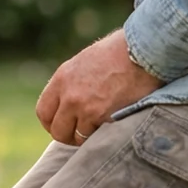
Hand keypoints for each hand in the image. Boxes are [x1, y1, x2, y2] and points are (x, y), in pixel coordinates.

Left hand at [36, 29, 163, 144]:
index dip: (52, 123)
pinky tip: (112, 126)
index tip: (62, 126)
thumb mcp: (86, 62)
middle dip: (68, 136)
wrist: (144, 50)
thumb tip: (69, 102)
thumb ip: (73, 83)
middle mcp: (70, 96)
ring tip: (100, 130)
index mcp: (62, 78)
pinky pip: (96, 137)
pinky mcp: (105, 117)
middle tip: (80, 135)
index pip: (43, 112)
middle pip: (57, 131)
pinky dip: (103, 136)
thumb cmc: (121, 51)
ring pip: (77, 137)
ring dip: (87, 137)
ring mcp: (86, 109)